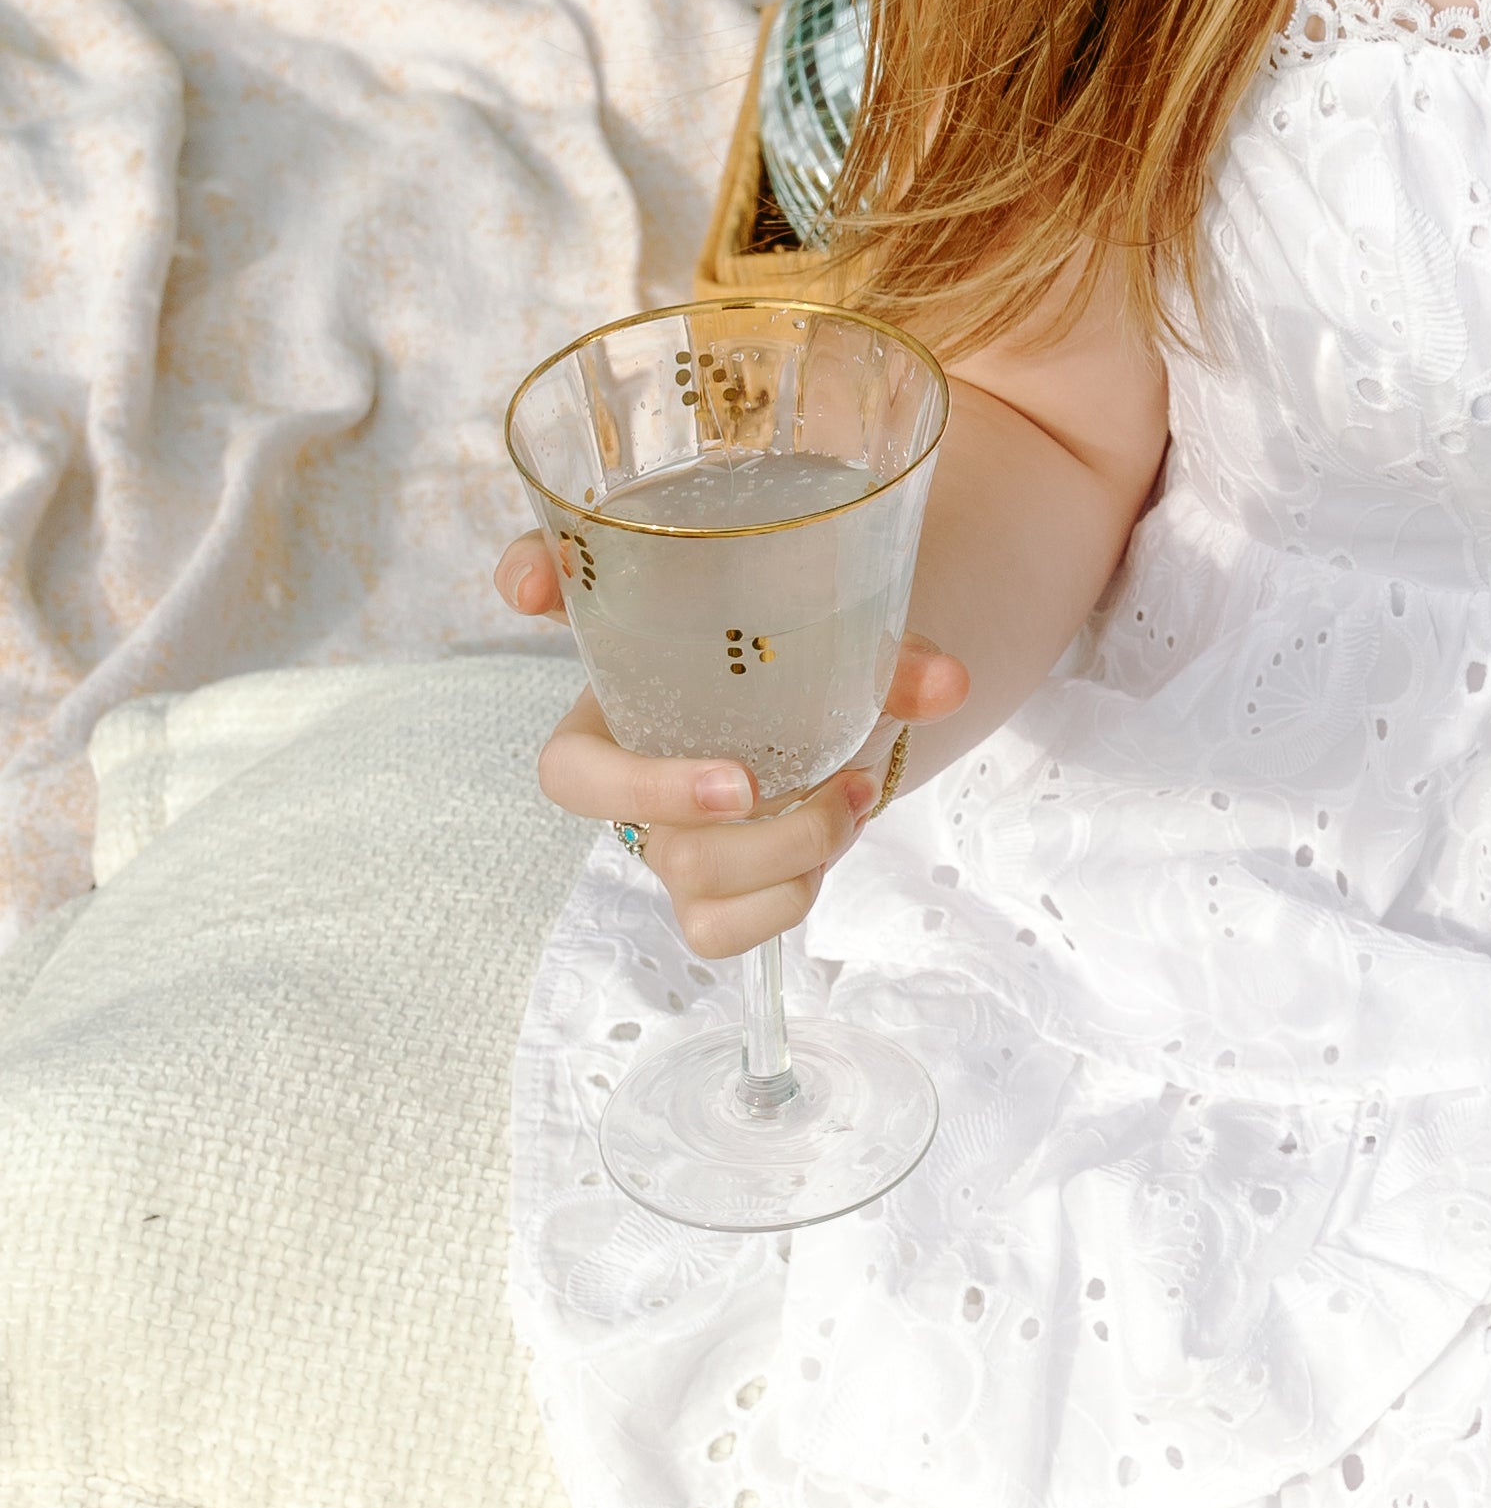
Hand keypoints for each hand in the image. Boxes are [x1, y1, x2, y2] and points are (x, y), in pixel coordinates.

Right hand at [497, 532, 971, 961]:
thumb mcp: (839, 628)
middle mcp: (626, 743)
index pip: (546, 589)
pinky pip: (715, 930)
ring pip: (677, 867)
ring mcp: (661, 826)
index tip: (530, 592)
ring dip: (782, 843)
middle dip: (665, 791)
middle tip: (754, 783)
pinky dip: (783, 902)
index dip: (524, 577)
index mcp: (630, 659)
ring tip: (855, 796)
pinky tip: (829, 851)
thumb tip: (950, 684)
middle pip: (580, 782)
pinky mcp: (705, 890)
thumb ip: (885, 647)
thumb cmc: (809, 658)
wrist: (841, 718)